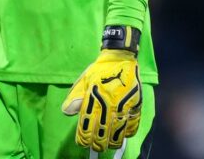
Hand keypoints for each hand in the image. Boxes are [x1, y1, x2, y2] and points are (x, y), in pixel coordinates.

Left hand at [61, 27, 142, 151]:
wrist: (120, 58)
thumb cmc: (99, 70)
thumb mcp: (83, 81)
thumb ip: (75, 97)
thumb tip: (67, 112)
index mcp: (93, 101)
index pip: (86, 128)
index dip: (83, 139)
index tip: (83, 142)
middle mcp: (108, 107)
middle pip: (102, 135)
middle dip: (97, 145)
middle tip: (96, 146)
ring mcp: (123, 107)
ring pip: (118, 134)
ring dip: (112, 142)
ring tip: (109, 145)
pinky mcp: (135, 105)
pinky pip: (133, 125)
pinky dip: (128, 133)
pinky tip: (124, 134)